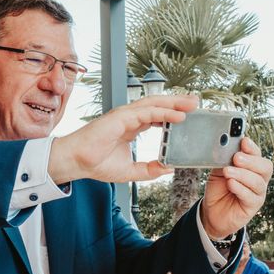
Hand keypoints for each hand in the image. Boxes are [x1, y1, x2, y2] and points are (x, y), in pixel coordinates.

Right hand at [49, 95, 198, 183]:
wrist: (76, 162)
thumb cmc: (94, 163)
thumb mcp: (129, 171)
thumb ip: (148, 169)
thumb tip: (168, 168)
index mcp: (130, 127)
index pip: (155, 115)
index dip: (172, 113)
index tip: (188, 115)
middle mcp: (128, 118)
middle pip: (158, 105)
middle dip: (177, 103)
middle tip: (196, 102)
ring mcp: (124, 116)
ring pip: (154, 104)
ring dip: (174, 103)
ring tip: (192, 103)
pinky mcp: (120, 118)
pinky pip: (146, 112)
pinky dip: (163, 112)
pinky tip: (177, 115)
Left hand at [201, 138, 272, 239]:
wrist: (212, 212)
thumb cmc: (218, 189)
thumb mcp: (218, 171)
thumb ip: (223, 160)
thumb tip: (222, 146)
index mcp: (251, 166)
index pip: (257, 154)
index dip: (252, 148)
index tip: (244, 141)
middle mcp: (258, 178)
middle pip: (265, 167)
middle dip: (251, 161)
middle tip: (236, 157)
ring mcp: (257, 193)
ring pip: (258, 182)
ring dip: (242, 174)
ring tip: (228, 171)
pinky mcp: (252, 206)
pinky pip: (250, 196)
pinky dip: (240, 188)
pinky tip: (230, 184)